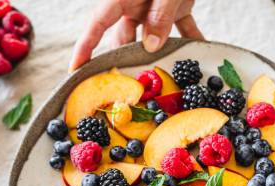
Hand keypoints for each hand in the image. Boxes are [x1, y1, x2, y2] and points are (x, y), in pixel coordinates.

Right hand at [69, 0, 202, 70]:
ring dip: (157, 56)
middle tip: (127, 89)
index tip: (76, 69)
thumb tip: (150, 47)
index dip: (85, 47)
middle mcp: (134, 5)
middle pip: (123, 38)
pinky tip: (198, 59)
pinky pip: (180, 28)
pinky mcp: (175, 6)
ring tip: (162, 81)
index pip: (97, 24)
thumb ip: (159, 16)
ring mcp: (153, 7)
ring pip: (149, 39)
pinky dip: (188, 41)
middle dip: (124, 62)